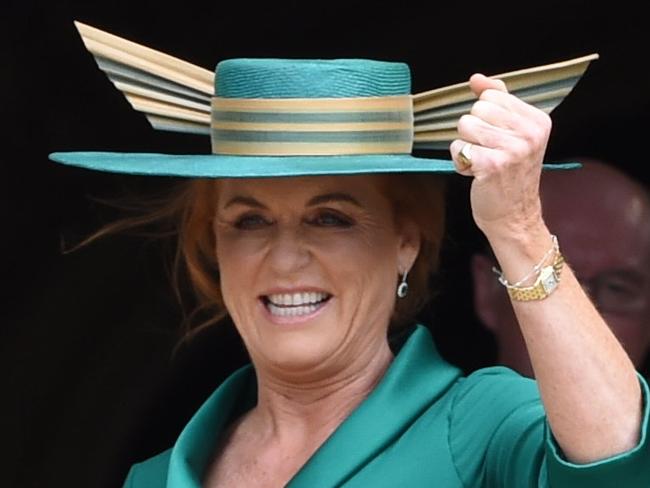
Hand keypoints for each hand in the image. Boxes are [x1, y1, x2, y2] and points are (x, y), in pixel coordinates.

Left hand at [450, 74, 551, 239]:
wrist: (513, 216)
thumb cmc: (509, 174)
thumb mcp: (511, 134)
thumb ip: (497, 101)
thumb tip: (476, 78)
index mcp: (537, 120)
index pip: (491, 96)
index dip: (484, 118)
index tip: (498, 140)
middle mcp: (529, 133)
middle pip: (476, 109)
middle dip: (473, 132)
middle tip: (489, 153)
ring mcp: (513, 149)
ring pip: (464, 126)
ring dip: (466, 147)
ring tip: (482, 163)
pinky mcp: (492, 165)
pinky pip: (458, 148)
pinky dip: (460, 162)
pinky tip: (476, 174)